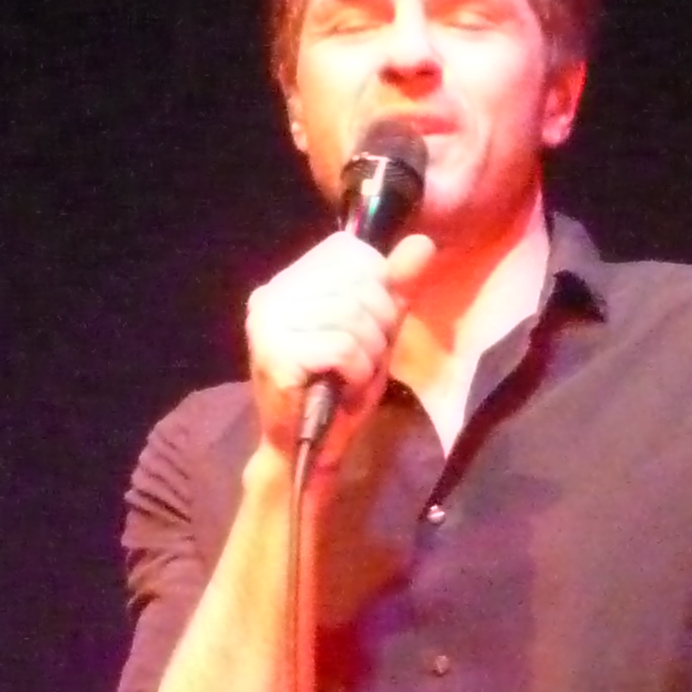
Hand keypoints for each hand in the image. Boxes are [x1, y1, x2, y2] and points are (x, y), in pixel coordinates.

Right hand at [244, 226, 433, 460]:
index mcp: (289, 281)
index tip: (369, 327)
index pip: (350, 250)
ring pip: (354, 315)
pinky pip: (344, 346)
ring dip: (370, 353)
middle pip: (358, 282)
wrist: (308, 449)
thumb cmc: (341, 390)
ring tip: (353, 376)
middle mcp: (272, 294)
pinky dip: (358, 372)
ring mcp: (268, 323)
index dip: (378, 286)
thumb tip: (423, 242)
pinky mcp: (275, 354)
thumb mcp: (377, 332)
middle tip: (362, 360)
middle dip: (379, 325)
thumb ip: (396, 287)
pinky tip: (344, 387)